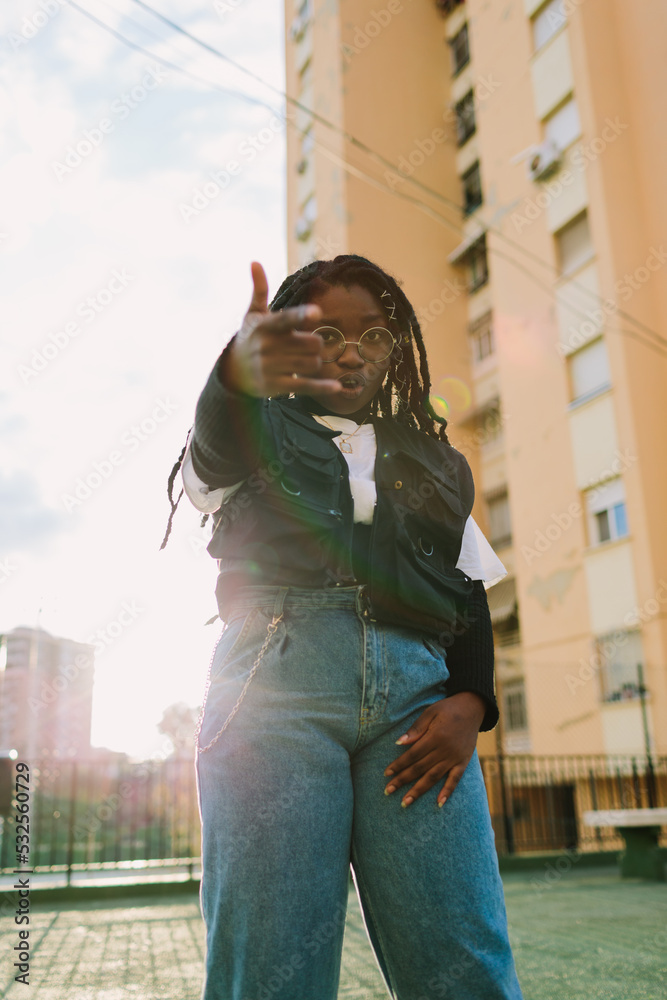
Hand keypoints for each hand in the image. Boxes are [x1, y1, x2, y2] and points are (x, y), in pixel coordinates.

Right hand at [223, 262, 343, 398]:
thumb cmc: (251, 337)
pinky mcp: (276, 386)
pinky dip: (322, 387)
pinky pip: (305, 386)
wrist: (234, 372)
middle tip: (309, 345)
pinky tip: (336, 388)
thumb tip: (255, 262)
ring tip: (305, 360)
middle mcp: (267, 347)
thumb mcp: (252, 314)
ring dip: (315, 362)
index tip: (317, 312)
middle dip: (316, 344)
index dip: (302, 315)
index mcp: (265, 327)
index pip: (286, 319)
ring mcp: (271, 368)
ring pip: (312, 364)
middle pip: (311, 344)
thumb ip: (259, 289)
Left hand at [383, 692, 485, 808]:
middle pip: (420, 768)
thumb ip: (416, 729)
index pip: (412, 755)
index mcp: (435, 737)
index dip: (399, 765)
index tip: (386, 774)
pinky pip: (455, 779)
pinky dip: (447, 792)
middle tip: (388, 791)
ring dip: (418, 791)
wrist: (473, 708)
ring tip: (405, 803)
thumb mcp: (430, 712)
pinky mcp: (463, 762)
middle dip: (402, 780)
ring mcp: (455, 758)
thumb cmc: (447, 709)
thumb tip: (398, 742)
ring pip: (433, 777)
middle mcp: (444, 750)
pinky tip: (439, 803)